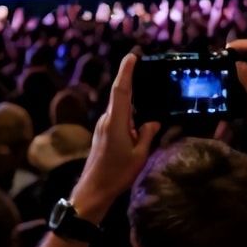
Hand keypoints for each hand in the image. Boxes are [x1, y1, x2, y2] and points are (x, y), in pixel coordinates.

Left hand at [71, 55, 160, 212]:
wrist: (94, 190)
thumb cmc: (117, 173)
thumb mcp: (139, 155)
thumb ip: (147, 135)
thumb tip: (153, 122)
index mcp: (116, 122)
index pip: (121, 90)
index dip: (126, 72)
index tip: (132, 56)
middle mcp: (107, 120)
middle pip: (120, 96)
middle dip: (131, 81)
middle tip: (145, 69)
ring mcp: (103, 127)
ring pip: (120, 108)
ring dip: (132, 102)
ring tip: (148, 96)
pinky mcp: (103, 134)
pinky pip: (118, 118)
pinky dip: (129, 114)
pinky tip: (139, 120)